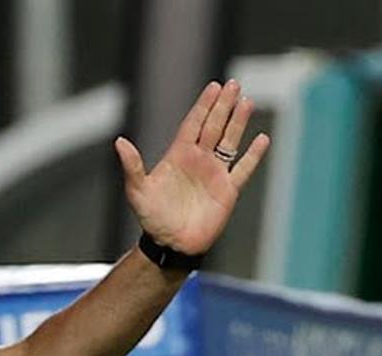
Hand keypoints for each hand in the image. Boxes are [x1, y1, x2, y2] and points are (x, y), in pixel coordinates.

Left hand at [114, 79, 269, 255]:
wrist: (171, 244)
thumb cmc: (152, 219)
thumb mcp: (137, 191)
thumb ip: (132, 166)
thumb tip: (119, 142)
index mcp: (178, 156)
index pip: (193, 124)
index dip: (203, 106)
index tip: (213, 87)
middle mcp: (198, 160)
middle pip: (214, 127)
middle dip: (223, 106)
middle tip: (233, 84)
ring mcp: (214, 174)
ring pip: (230, 142)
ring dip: (238, 123)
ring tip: (247, 102)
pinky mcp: (228, 191)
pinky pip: (243, 169)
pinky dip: (253, 155)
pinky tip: (262, 139)